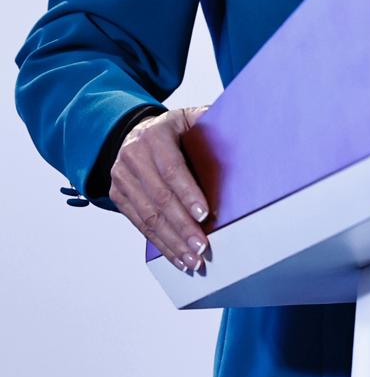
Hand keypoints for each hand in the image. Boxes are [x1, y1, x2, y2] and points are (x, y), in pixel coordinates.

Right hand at [109, 106, 210, 273]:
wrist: (135, 132)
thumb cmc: (174, 129)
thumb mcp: (190, 118)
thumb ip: (210, 123)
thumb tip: (243, 131)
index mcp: (155, 135)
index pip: (172, 169)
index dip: (188, 193)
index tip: (205, 214)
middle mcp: (134, 156)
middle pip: (160, 198)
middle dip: (182, 226)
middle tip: (202, 246)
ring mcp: (122, 178)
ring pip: (149, 217)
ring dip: (172, 242)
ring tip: (193, 259)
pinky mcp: (118, 196)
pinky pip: (140, 225)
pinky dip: (160, 244)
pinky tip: (177, 257)